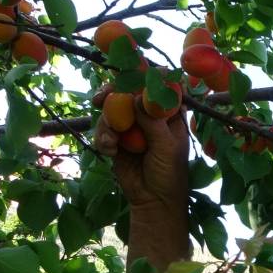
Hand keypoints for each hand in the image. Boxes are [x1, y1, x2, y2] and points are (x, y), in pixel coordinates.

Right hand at [92, 84, 189, 212]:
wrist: (153, 200)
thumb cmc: (169, 172)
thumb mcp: (166, 146)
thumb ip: (153, 121)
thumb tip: (137, 96)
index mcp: (169, 114)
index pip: (159, 86)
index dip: (146, 76)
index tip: (131, 71)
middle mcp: (149, 116)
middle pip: (129, 92)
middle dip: (113, 92)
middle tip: (102, 97)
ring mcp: (131, 127)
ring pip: (112, 110)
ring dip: (107, 122)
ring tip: (112, 140)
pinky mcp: (116, 140)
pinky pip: (103, 130)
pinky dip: (103, 138)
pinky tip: (110, 152)